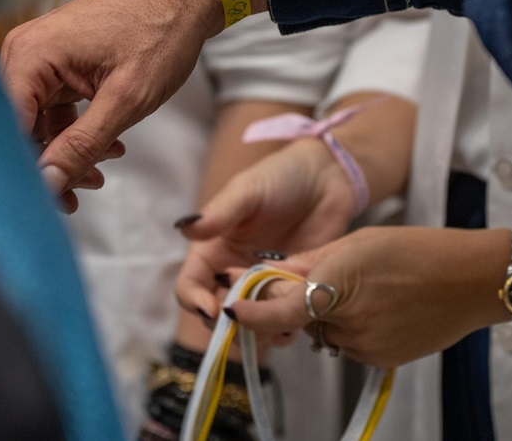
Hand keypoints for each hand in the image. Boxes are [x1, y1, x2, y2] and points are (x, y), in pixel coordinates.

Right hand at [0, 0, 216, 211]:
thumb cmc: (160, 33)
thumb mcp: (125, 100)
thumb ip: (82, 145)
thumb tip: (47, 185)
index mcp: (31, 55)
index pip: (7, 128)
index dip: (26, 169)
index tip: (50, 201)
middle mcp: (26, 53)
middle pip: (18, 126)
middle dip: (49, 164)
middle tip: (77, 198)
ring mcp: (42, 56)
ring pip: (38, 121)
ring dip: (67, 151)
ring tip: (101, 175)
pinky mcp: (59, 62)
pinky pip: (54, 107)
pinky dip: (77, 131)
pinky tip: (108, 149)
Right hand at [175, 139, 359, 320]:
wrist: (326, 179)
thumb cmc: (280, 177)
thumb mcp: (247, 191)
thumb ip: (220, 213)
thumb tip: (184, 228)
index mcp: (213, 250)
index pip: (189, 286)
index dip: (194, 301)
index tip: (212, 309)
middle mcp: (232, 273)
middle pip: (216, 315)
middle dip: (227, 324)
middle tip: (247, 322)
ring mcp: (263, 286)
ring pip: (249, 324)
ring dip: (256, 334)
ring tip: (274, 330)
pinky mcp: (292, 292)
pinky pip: (281, 320)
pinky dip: (284, 329)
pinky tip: (294, 327)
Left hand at [227, 227, 511, 368]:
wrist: (472, 281)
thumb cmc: (417, 250)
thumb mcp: (358, 243)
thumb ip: (310, 261)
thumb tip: (270, 272)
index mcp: (339, 283)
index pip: (282, 310)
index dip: (253, 311)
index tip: (232, 306)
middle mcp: (348, 322)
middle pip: (303, 319)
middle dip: (302, 301)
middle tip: (331, 277)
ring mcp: (366, 346)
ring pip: (327, 333)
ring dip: (331, 315)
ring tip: (370, 288)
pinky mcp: (382, 361)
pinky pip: (351, 345)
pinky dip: (354, 328)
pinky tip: (383, 307)